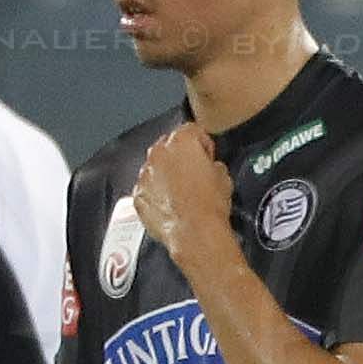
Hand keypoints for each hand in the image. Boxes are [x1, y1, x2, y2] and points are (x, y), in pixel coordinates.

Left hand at [135, 120, 230, 271]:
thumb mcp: (224, 176)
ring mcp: (145, 174)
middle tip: (194, 174)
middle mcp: (158, 153)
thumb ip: (213, 163)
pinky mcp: (138, 195)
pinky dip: (156, 193)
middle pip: (168, 145)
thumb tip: (210, 167)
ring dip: (166, 174)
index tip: (207, 156)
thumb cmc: (210, 204)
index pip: (192, 130)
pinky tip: (171, 205)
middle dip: (180, 156)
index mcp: (181, 141)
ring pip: (155, 166)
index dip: (203, 144)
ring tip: (182, 193)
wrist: (195, 233)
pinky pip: (147, 188)